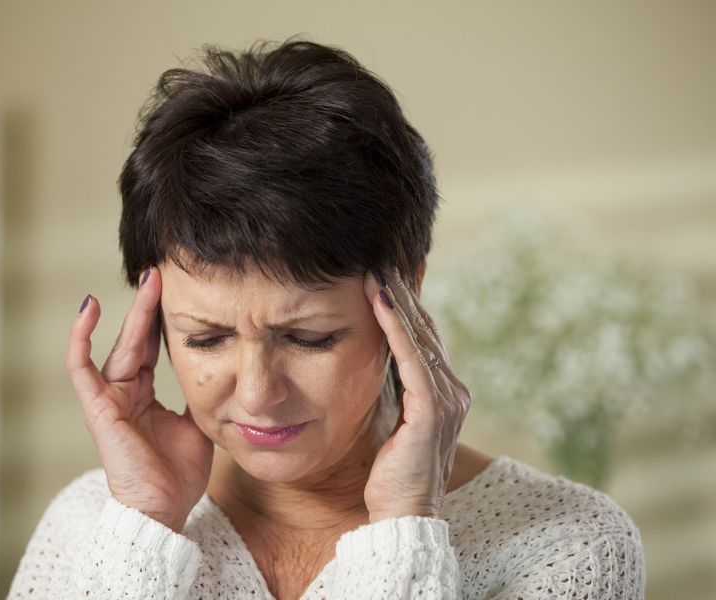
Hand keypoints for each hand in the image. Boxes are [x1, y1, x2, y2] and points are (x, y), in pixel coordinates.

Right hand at [65, 266, 213, 532]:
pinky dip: (80, 337)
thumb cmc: (178, 473)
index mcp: (146, 395)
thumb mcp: (197, 423)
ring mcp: (109, 398)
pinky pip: (81, 367)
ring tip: (148, 280)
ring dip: (133, 313)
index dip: (162, 320)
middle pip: (137, 340)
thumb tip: (218, 369)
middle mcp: (125, 391)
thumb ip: (198, 394)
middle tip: (162, 273)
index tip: (178, 291)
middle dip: (150, 306)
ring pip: (118, 345)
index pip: (153, 348)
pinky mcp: (98, 407)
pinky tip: (87, 307)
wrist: (165, 509)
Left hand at [362, 267, 471, 522]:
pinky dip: (396, 329)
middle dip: (401, 294)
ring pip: (420, 337)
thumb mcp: (396, 422)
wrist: (403, 515)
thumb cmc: (393, 472)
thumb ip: (396, 392)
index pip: (424, 338)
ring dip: (397, 302)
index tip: (382, 277)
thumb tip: (380, 361)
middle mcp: (453, 391)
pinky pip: (412, 360)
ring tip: (376, 271)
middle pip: (425, 330)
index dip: (404, 306)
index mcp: (445, 392)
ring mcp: (446, 400)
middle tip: (378, 261)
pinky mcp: (432, 411)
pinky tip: (381, 303)